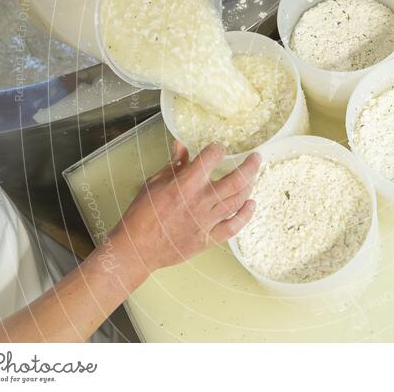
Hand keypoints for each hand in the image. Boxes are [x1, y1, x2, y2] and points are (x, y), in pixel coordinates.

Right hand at [107, 142, 258, 284]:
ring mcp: (207, 221)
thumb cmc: (142, 214)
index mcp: (185, 184)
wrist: (137, 248)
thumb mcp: (154, 183)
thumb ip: (174, 164)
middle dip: (250, 165)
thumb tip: (181, 145)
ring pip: (238, 200)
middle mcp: (200, 201)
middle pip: (236, 179)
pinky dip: (246, 215)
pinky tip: (251, 204)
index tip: (219, 148)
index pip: (211, 158)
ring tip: (252, 177)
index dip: (218, 149)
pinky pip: (234, 227)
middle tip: (256, 157)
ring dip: (249, 186)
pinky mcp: (209, 238)